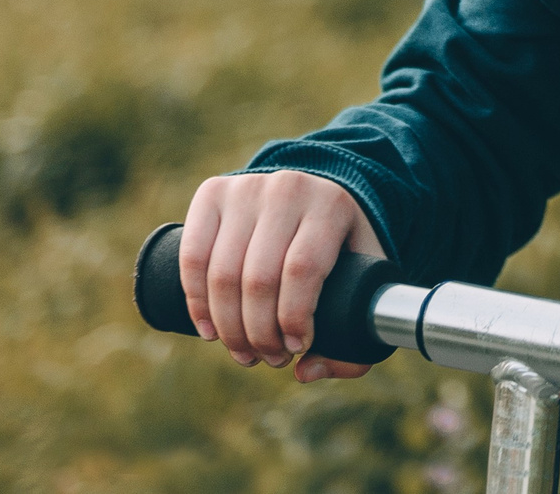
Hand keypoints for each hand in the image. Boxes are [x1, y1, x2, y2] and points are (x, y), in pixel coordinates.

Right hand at [180, 170, 384, 382]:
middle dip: (258, 333)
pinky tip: (209, 329)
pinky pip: (193, 257)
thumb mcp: (366, 276)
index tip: (295, 348)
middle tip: (267, 359)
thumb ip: (355, 330)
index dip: (292, 319)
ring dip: (227, 327)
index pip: (303, 269)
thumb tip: (306, 371)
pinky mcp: (212, 193)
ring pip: (222, 272)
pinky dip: (196, 302)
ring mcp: (246, 188)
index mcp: (332, 205)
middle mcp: (288, 189)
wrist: (313, 194)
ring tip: (242, 351)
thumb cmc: (341, 245)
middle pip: (259, 278)